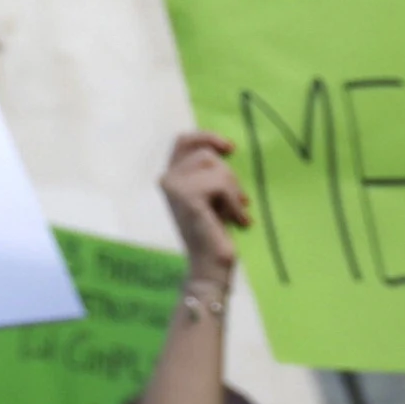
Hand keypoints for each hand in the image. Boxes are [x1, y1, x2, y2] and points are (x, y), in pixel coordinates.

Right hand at [158, 131, 249, 273]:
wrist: (210, 266)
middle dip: (229, 175)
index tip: (230, 148)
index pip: (183, 141)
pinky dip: (235, 203)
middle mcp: (166, 179)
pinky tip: (237, 220)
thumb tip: (226, 149)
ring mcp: (174, 187)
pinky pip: (221, 185)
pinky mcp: (188, 197)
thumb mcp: (211, 195)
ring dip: (234, 191)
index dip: (207, 137)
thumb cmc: (214, 232)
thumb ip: (209, 173)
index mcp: (170, 177)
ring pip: (217, 168)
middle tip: (238, 200)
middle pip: (206, 154)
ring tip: (236, 213)